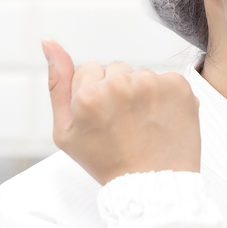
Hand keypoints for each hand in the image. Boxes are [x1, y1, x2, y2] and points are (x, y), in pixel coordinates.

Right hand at [45, 39, 199, 184]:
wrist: (153, 186)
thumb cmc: (106, 162)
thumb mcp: (66, 132)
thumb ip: (57, 84)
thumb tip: (48, 41)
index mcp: (89, 94)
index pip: (88, 69)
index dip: (94, 95)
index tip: (103, 119)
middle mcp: (121, 84)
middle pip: (115, 69)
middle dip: (117, 90)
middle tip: (124, 125)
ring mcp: (152, 84)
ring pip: (141, 74)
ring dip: (142, 93)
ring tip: (144, 126)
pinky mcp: (179, 87)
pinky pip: (166, 80)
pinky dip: (165, 98)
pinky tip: (162, 121)